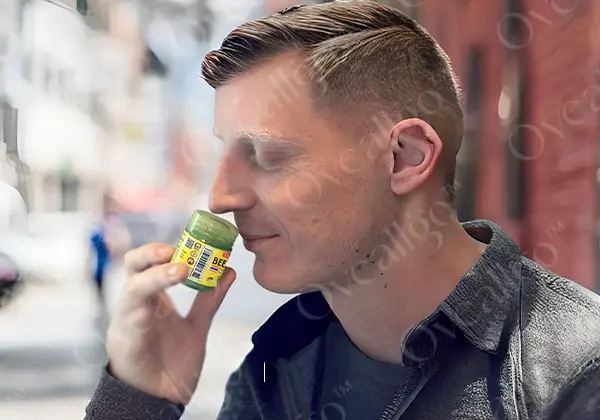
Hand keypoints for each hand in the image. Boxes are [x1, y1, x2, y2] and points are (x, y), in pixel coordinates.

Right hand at [106, 242, 235, 404]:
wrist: (159, 401)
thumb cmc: (172, 363)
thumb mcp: (196, 327)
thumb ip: (209, 300)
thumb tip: (229, 271)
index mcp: (152, 297)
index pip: (150, 260)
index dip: (164, 248)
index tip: (191, 241)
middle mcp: (137, 303)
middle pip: (133, 265)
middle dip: (151, 253)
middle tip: (175, 250)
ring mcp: (128, 321)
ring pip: (133, 289)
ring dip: (156, 277)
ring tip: (181, 269)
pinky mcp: (125, 343)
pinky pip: (131, 320)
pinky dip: (144, 309)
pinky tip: (159, 307)